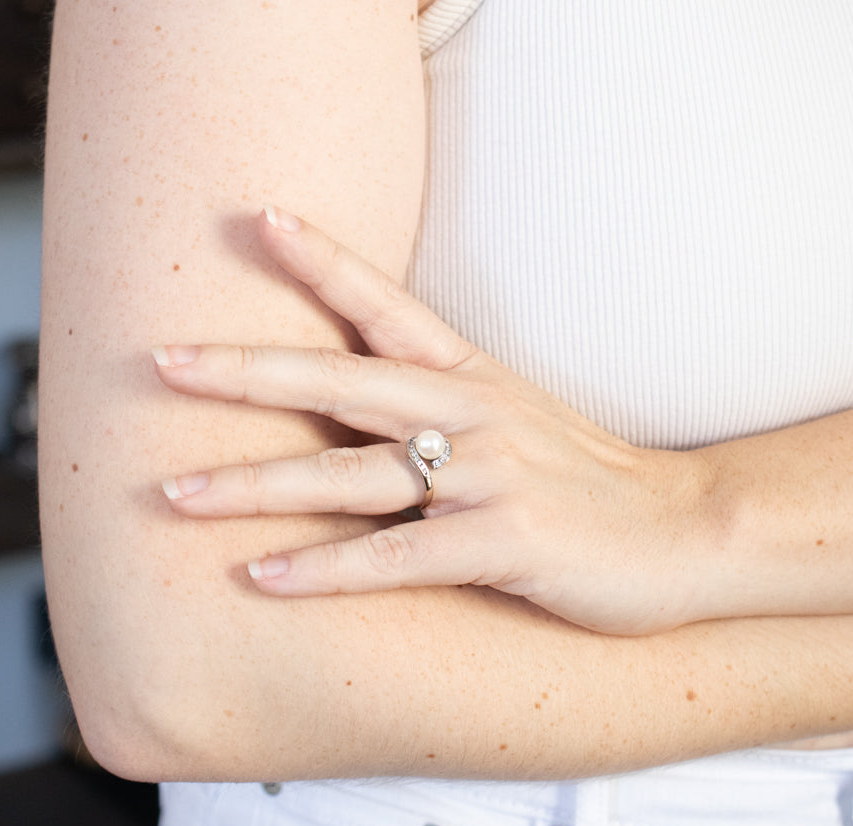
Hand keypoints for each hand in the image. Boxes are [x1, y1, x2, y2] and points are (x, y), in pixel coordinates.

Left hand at [153, 206, 717, 634]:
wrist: (690, 528)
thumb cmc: (596, 481)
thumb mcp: (522, 420)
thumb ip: (449, 408)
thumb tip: (363, 418)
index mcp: (475, 377)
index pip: (386, 306)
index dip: (322, 262)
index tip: (258, 220)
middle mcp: (474, 413)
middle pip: (340, 382)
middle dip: (246, 373)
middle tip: (162, 361)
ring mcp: (489, 476)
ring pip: (348, 475)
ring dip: (255, 484)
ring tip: (176, 491)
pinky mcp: (504, 543)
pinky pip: (393, 557)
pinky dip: (324, 569)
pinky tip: (264, 577)